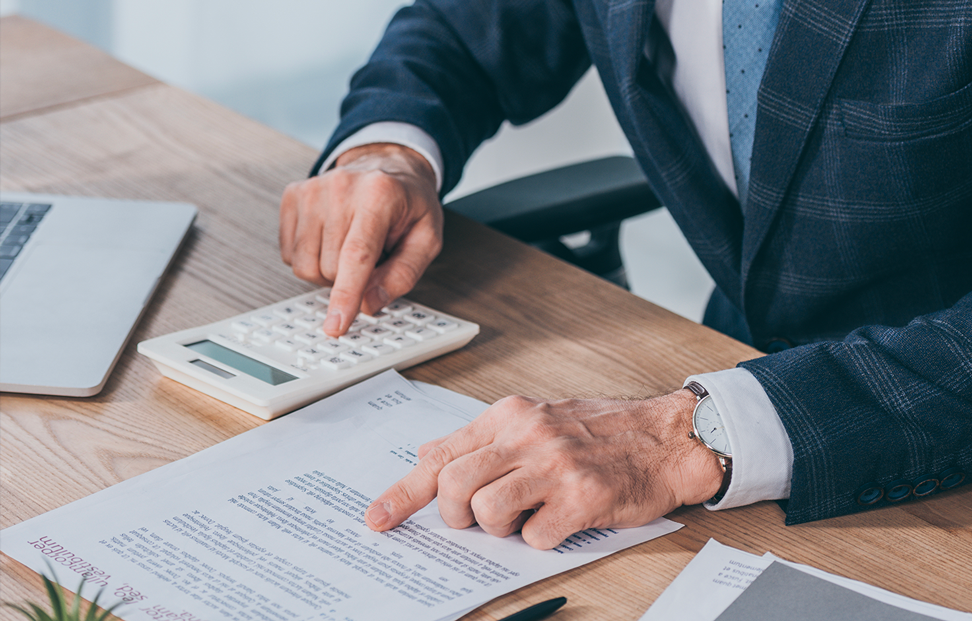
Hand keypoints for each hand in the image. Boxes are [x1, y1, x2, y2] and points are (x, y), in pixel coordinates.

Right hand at [279, 143, 442, 335]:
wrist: (384, 165)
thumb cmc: (408, 204)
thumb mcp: (427, 238)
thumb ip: (403, 274)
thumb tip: (369, 304)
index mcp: (379, 195)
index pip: (357, 256)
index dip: (346, 296)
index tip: (336, 326)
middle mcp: (341, 187)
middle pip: (331, 268)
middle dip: (350, 280)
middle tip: (371, 259)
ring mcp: (312, 190)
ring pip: (305, 265)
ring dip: (328, 272)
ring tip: (349, 249)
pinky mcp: (292, 195)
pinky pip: (289, 254)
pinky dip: (310, 258)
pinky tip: (330, 240)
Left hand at [364, 389, 724, 549]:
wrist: (666, 436)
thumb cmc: (601, 430)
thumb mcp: (535, 418)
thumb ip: (482, 439)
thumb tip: (429, 455)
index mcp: (509, 416)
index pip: (440, 455)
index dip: (403, 493)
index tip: (379, 519)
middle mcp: (527, 435)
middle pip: (454, 486)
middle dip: (457, 515)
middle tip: (478, 519)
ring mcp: (555, 466)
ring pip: (487, 512)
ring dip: (500, 528)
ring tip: (527, 515)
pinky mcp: (582, 498)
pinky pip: (535, 537)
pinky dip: (541, 538)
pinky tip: (561, 520)